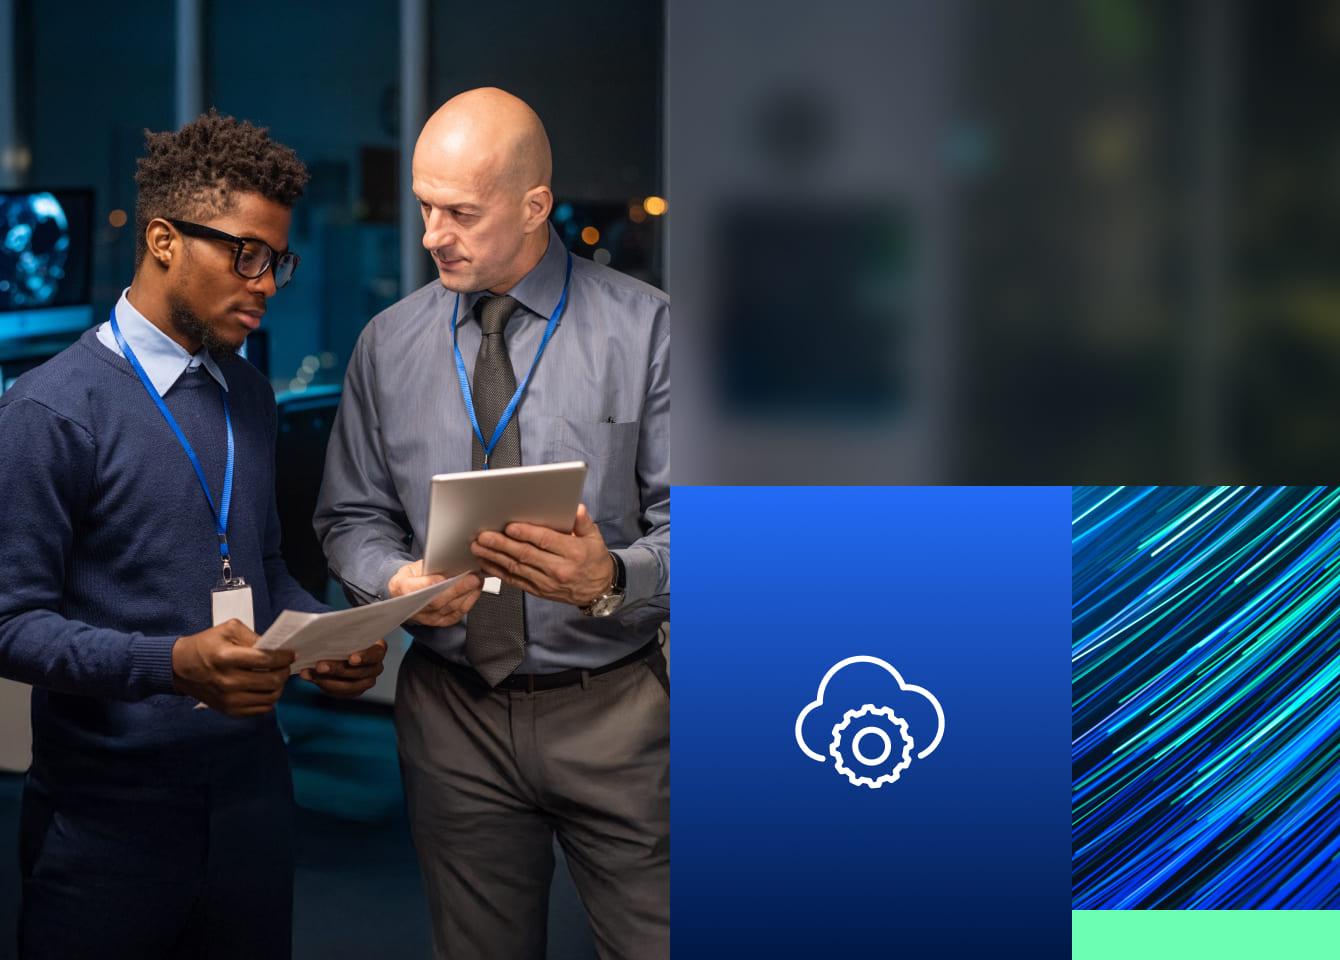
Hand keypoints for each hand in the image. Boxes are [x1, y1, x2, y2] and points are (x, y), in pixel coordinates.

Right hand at [172, 619, 295, 715]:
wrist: (180, 668)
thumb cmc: (205, 645)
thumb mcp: (227, 630)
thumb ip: (252, 636)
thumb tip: (274, 648)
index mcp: (227, 658)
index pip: (266, 659)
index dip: (284, 657)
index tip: (291, 654)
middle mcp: (228, 681)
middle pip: (272, 681)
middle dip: (285, 671)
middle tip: (285, 665)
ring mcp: (229, 699)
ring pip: (270, 698)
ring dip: (280, 686)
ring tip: (277, 676)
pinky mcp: (229, 710)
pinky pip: (260, 709)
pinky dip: (270, 699)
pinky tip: (267, 689)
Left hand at [300, 638, 388, 697]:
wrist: (344, 649)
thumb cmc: (347, 637)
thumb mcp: (347, 632)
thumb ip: (341, 633)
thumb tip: (323, 632)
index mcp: (378, 650)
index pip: (376, 654)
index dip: (364, 657)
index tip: (351, 659)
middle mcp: (375, 668)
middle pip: (359, 673)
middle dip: (337, 670)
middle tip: (320, 666)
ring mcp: (366, 682)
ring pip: (348, 686)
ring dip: (327, 680)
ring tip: (309, 672)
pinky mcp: (354, 691)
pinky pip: (339, 692)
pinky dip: (322, 684)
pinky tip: (309, 676)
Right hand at [388, 560, 483, 626]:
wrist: (405, 596)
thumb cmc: (411, 578)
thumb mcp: (412, 567)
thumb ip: (427, 567)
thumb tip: (449, 562)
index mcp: (402, 589)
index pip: (418, 588)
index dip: (432, 584)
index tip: (445, 577)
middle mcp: (415, 608)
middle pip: (438, 601)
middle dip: (458, 589)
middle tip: (473, 578)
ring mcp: (429, 617)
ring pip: (451, 608)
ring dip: (468, 594)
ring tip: (478, 580)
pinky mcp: (441, 622)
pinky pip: (457, 614)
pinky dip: (469, 601)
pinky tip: (476, 590)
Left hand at [471, 504, 614, 606]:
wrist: (598, 590)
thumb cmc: (594, 560)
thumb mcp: (595, 538)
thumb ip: (583, 522)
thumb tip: (576, 508)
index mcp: (573, 552)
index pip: (545, 541)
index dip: (526, 533)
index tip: (509, 526)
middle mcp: (558, 569)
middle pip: (525, 555)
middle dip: (502, 544)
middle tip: (483, 536)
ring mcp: (546, 583)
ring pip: (516, 568)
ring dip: (494, 557)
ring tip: (478, 547)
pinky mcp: (538, 591)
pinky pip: (515, 581)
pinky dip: (498, 572)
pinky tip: (486, 563)